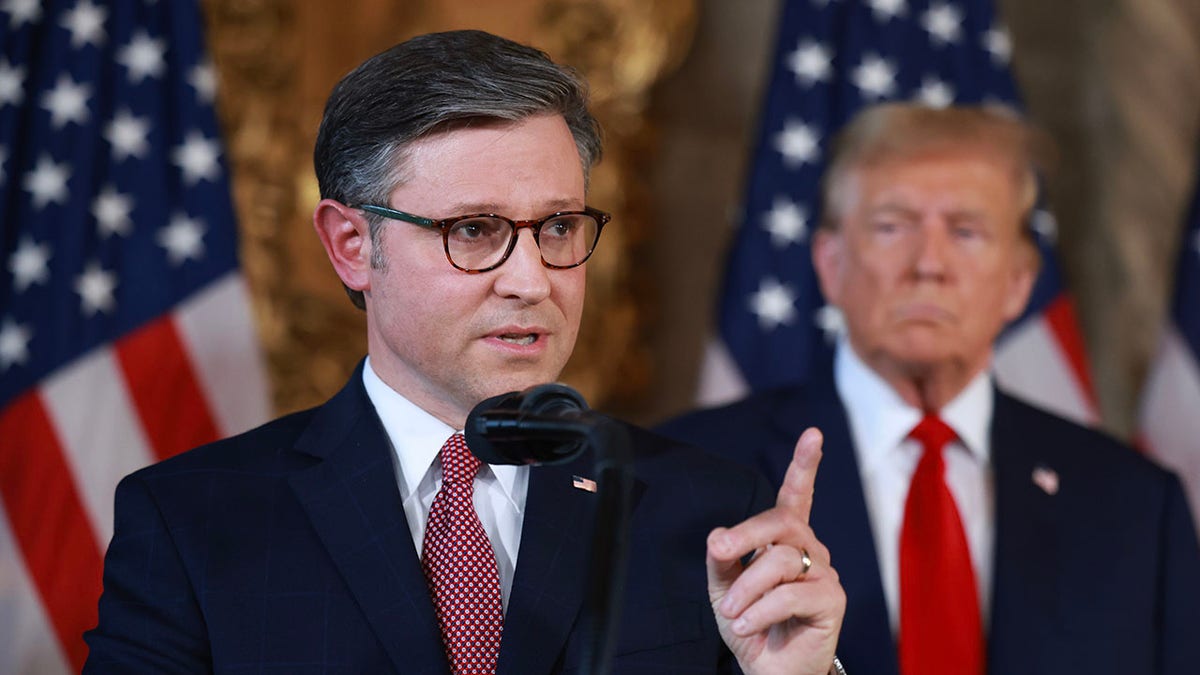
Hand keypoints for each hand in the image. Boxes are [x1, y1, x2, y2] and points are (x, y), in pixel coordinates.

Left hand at [706, 428, 845, 674]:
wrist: (767, 669)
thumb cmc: (750, 623)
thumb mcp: (723, 588)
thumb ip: (721, 559)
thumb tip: (717, 535)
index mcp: (786, 539)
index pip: (797, 496)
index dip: (804, 465)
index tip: (813, 434)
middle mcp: (810, 549)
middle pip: (780, 522)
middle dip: (745, 534)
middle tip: (719, 550)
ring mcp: (824, 573)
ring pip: (780, 561)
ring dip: (745, 588)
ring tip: (731, 613)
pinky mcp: (832, 601)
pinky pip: (790, 595)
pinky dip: (760, 611)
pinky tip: (746, 625)